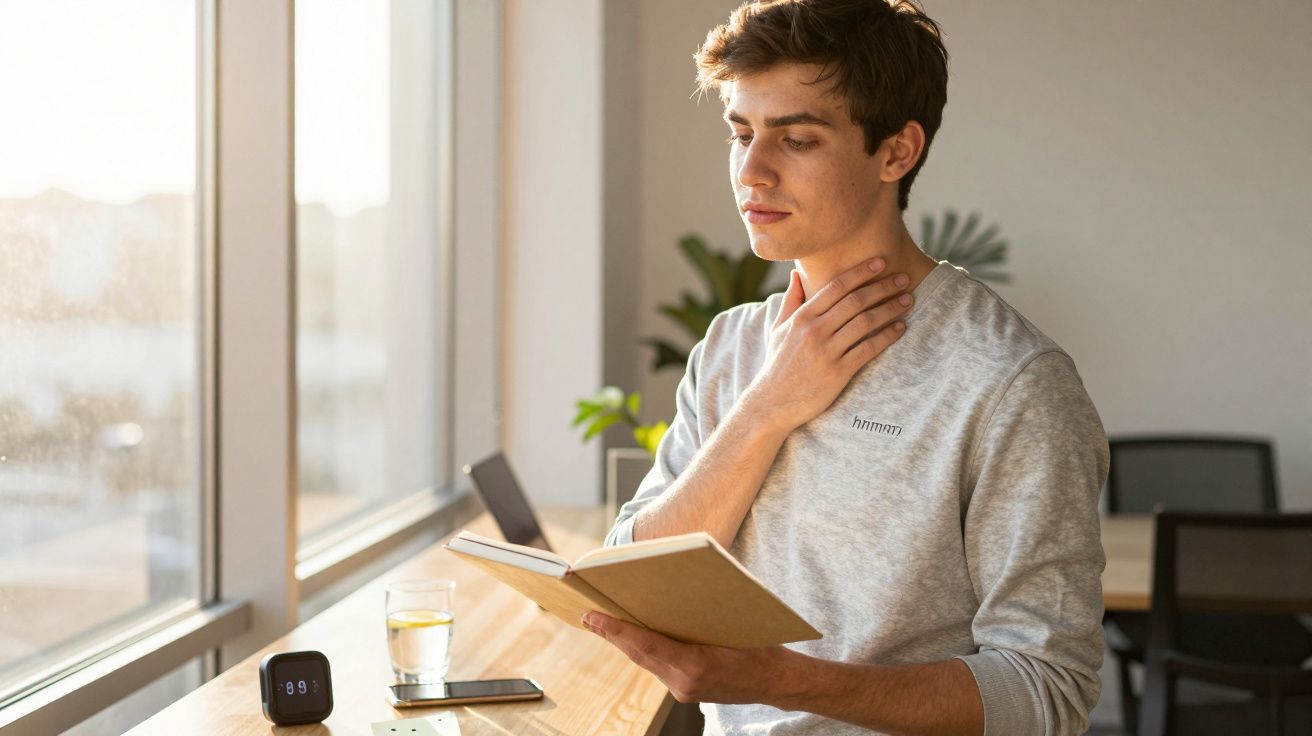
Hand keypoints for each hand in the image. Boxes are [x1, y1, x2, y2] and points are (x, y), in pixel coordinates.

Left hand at [581, 612, 793, 704]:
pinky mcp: (686, 692)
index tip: (592, 616)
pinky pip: (658, 668)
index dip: (616, 630)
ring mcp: (684, 691)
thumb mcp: (733, 621)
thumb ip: (701, 611)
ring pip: (646, 662)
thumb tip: (666, 589)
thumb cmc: (761, 645)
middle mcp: (685, 683)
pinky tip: (633, 637)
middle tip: (587, 615)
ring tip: (602, 623)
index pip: (646, 644)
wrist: (777, 681)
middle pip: (639, 654)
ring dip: (625, 643)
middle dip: (611, 634)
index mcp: (696, 664)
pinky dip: (644, 651)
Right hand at [744, 258, 911, 433]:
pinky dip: (887, 337)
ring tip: (908, 300)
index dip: (861, 272)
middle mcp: (814, 330)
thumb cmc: (778, 364)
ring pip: (865, 322)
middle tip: (903, 278)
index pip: (836, 287)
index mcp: (802, 317)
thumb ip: (790, 300)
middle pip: (855, 301)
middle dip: (882, 287)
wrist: (773, 403)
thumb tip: (795, 273)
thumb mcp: (778, 329)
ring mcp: (826, 351)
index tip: (880, 262)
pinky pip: (868, 349)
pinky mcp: (837, 372)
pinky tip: (900, 329)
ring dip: (890, 309)